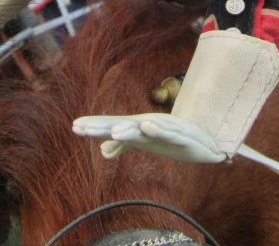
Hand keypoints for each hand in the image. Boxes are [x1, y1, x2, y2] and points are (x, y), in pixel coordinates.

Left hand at [72, 113, 225, 162]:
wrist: (204, 137)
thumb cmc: (170, 138)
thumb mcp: (144, 144)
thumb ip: (124, 146)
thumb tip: (103, 152)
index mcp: (137, 130)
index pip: (112, 127)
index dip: (95, 127)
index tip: (75, 127)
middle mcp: (147, 126)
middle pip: (122, 126)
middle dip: (104, 127)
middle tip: (84, 128)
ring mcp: (164, 129)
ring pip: (143, 129)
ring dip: (129, 129)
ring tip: (114, 132)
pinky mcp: (181, 135)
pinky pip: (169, 133)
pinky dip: (158, 129)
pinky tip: (147, 126)